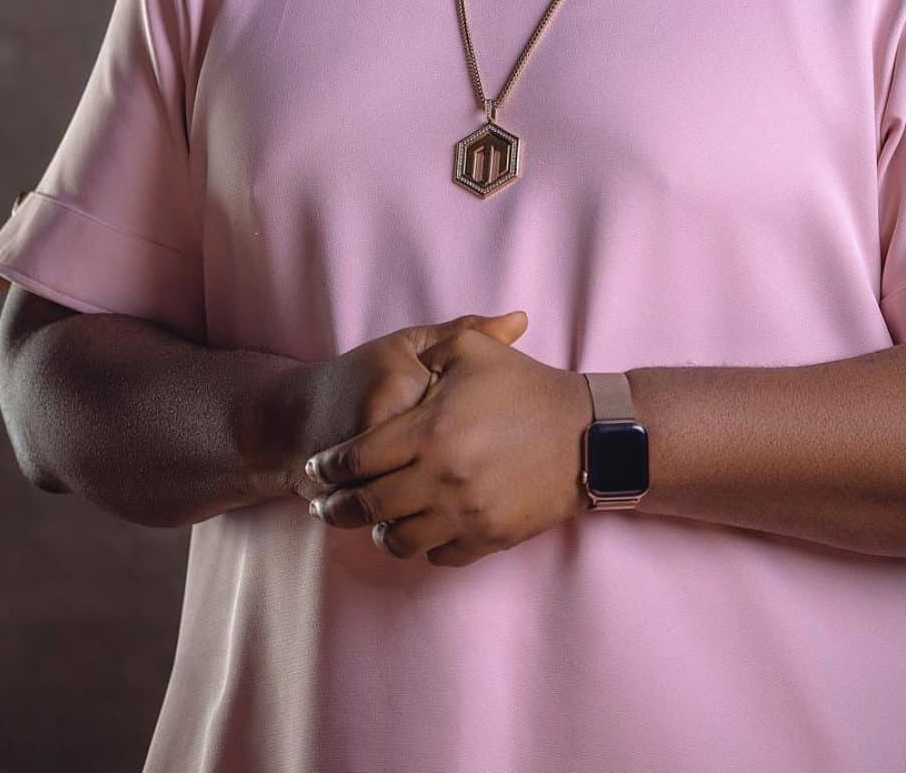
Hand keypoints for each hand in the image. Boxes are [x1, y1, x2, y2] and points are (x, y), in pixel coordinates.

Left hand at [305, 313, 592, 566]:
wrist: (587, 436)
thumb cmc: (528, 388)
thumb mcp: (475, 351)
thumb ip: (431, 348)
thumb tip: (402, 362)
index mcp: (429, 431)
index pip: (357, 459)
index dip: (330, 465)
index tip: (318, 468)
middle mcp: (440, 479)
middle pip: (367, 506)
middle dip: (337, 507)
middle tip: (325, 504)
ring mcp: (464, 514)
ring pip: (398, 541)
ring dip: (378, 531)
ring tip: (374, 520)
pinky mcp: (488, 539)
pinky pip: (438, 556)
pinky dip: (422, 546)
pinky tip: (420, 528)